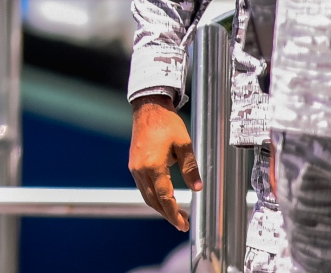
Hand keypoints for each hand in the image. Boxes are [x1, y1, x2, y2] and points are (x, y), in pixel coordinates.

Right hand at [128, 95, 200, 230]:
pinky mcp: (133, 164)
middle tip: (182, 223)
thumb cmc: (166, 123)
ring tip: (175, 213)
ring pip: (146, 195)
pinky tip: (164, 197)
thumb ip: (190, 168)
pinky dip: (153, 196)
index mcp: (154, 166)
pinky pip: (142, 186)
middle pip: (153, 200)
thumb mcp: (184, 144)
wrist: (148, 108)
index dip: (174, 213)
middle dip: (168, 214)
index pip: (165, 197)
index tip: (183, 223)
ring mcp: (135, 167)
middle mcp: (141, 169)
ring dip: (160, 207)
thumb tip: (197, 188)